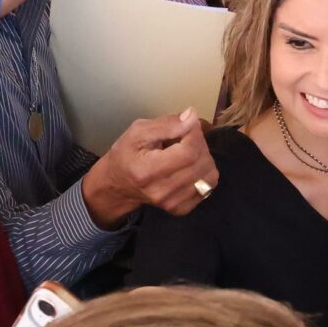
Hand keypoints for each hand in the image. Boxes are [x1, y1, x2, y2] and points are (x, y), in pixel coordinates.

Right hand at [85, 106, 217, 223]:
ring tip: (188, 151)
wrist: (118, 185)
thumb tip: (191, 117)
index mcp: (147, 171)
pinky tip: (189, 166)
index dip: (195, 133)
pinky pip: (208, 186)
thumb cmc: (126, 155)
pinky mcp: (181, 209)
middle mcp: (161, 191)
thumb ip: (166, 124)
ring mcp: (172, 203)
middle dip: (199, 143)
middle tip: (187, 136)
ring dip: (204, 157)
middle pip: (201, 163)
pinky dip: (203, 172)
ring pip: (209, 175)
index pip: (188, 152)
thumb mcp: (138, 132)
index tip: (190, 122)